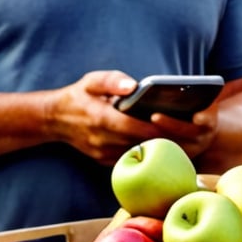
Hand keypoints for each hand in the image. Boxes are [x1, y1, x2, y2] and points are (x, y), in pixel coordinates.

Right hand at [53, 71, 214, 165]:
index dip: (153, 126)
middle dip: (162, 138)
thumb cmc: (78, 96)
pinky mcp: (104, 160)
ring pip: (136, 154)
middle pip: (138, 142)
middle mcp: (101, 139)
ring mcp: (102, 153)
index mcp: (100, 118)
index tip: (173, 121)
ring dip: (156, 148)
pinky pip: (130, 159)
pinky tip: (163, 146)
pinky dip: (146, 154)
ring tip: (180, 139)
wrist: (55, 119)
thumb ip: (112, 81)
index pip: (132, 126)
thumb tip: (133, 85)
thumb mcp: (91, 80)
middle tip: (186, 133)